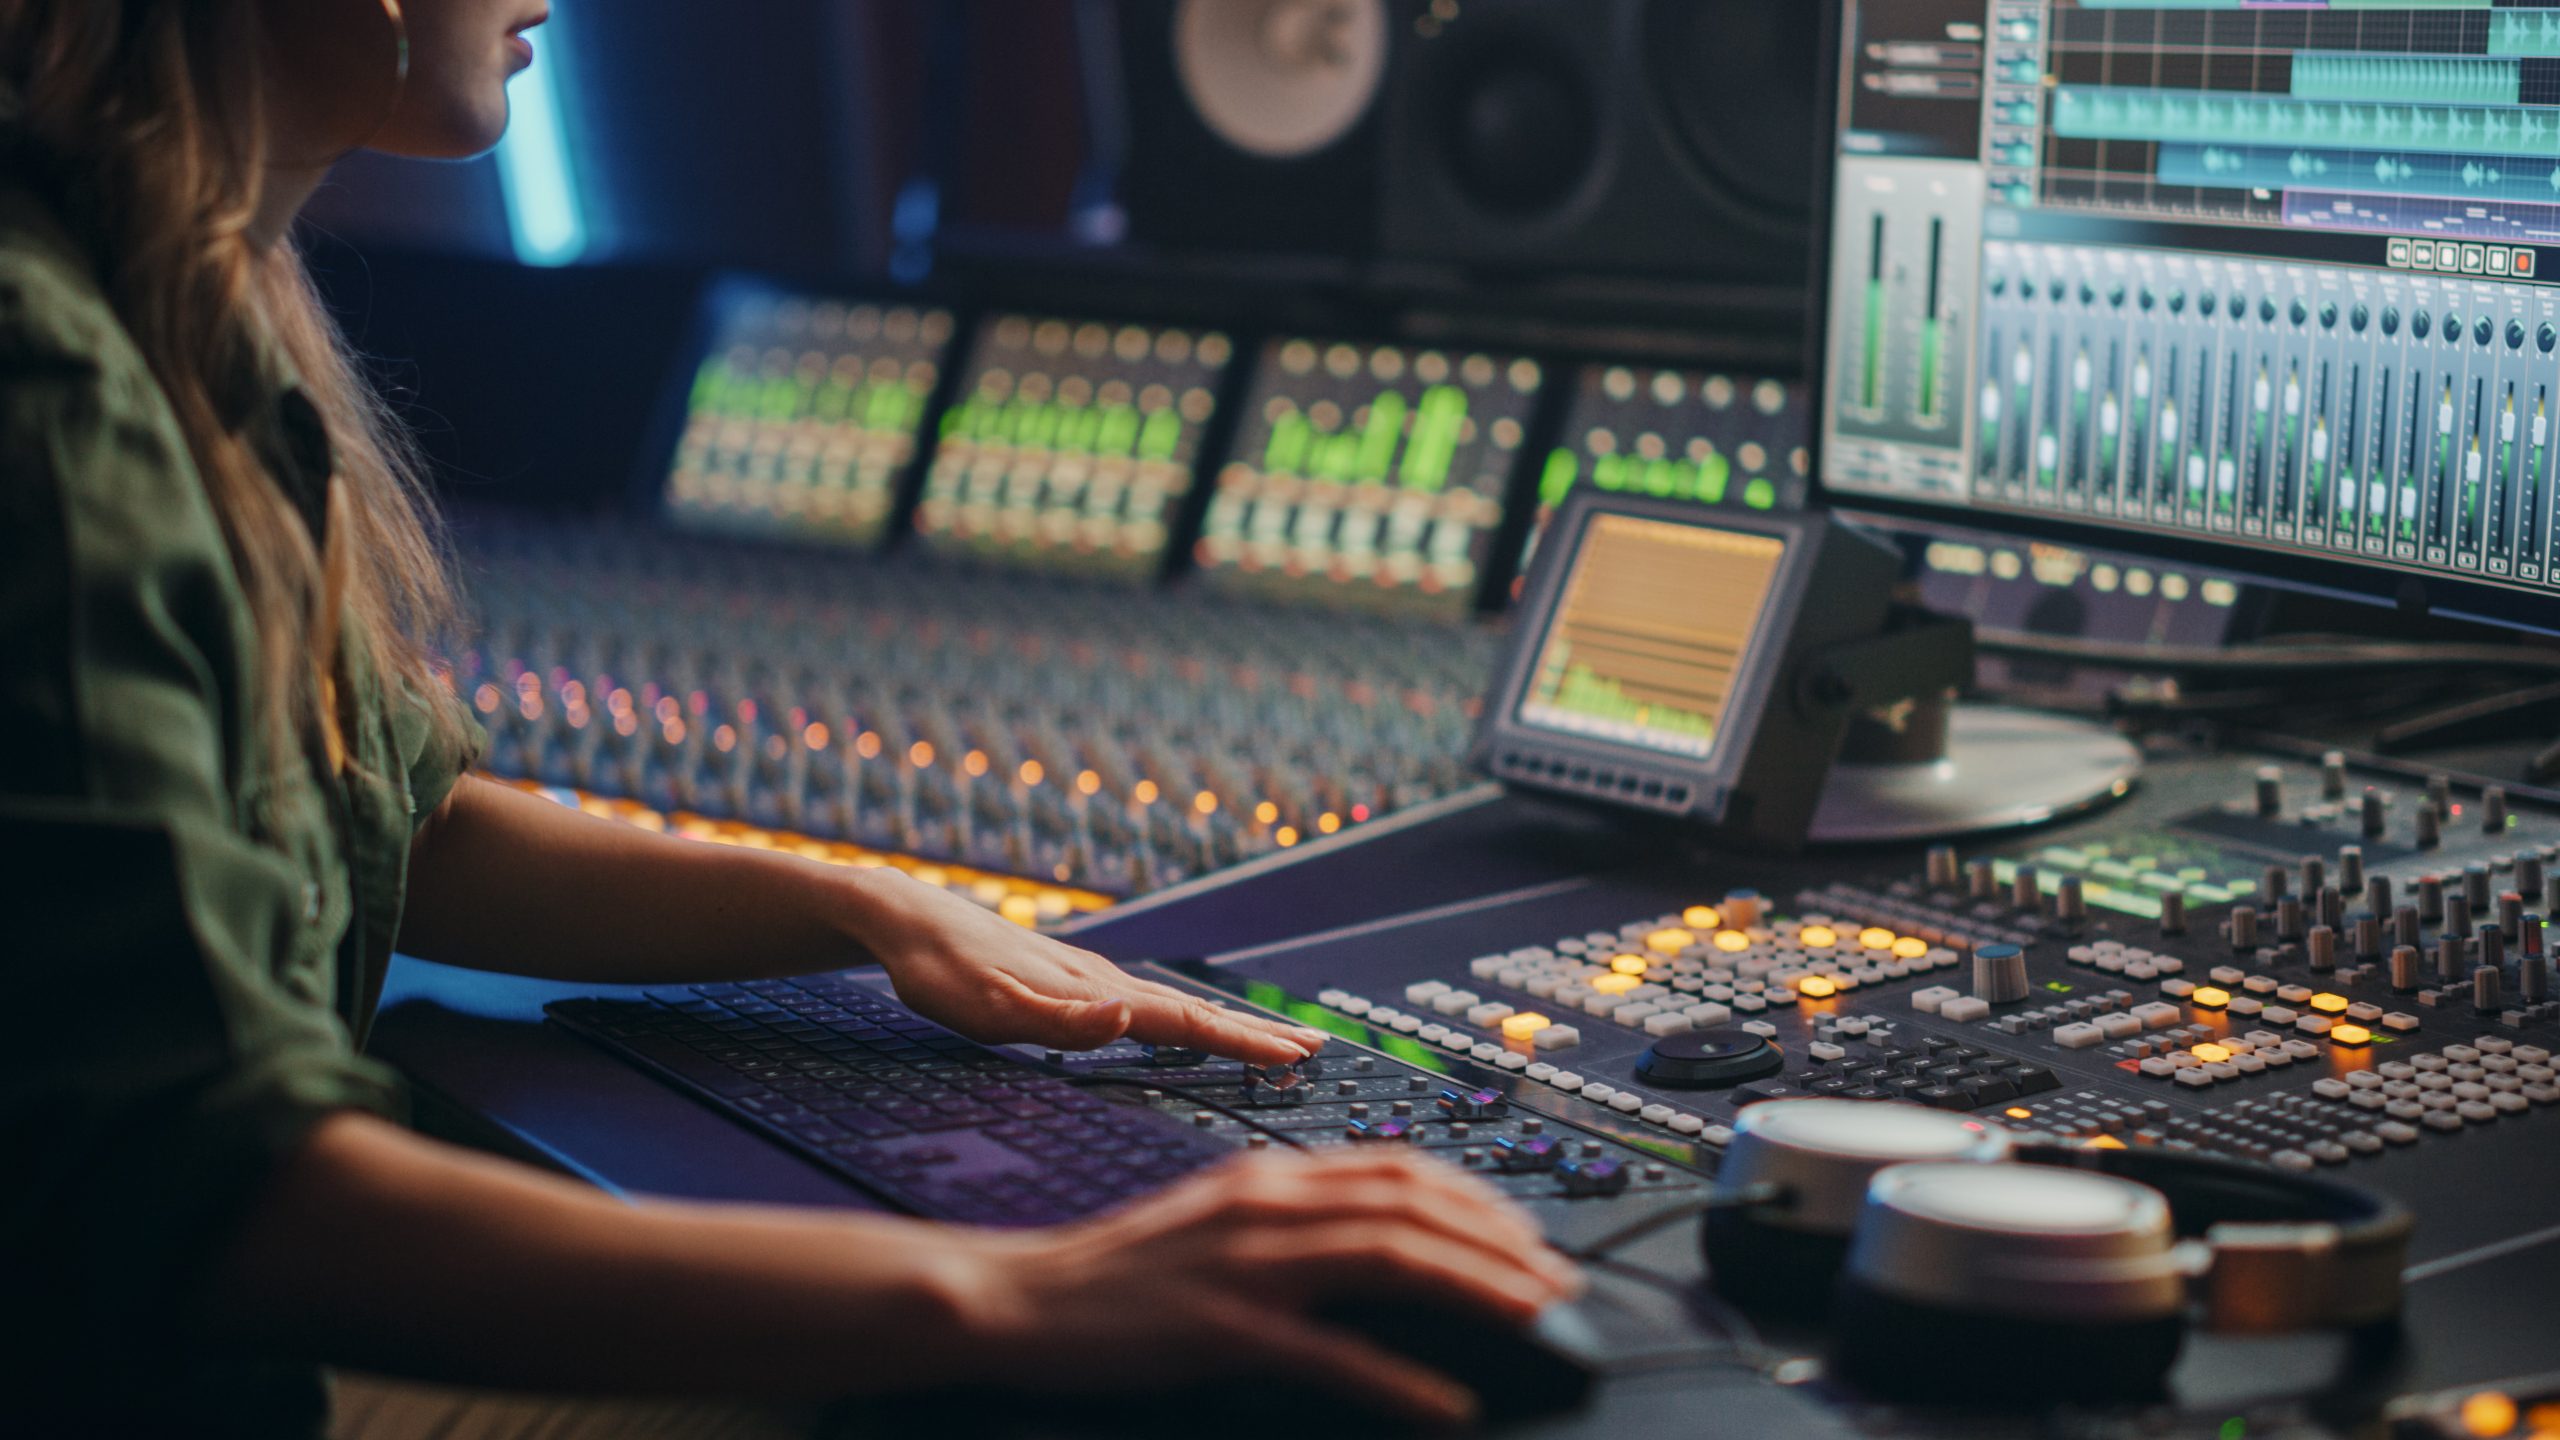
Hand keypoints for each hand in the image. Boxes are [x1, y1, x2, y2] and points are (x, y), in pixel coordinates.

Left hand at [844, 868, 1328, 1064]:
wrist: (905, 917)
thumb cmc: (938, 971)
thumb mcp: (986, 1008)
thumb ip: (1059, 1020)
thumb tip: (1126, 1020)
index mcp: (1095, 993)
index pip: (1186, 1022)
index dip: (1243, 1042)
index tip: (1299, 1056)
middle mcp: (1103, 982)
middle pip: (1193, 1011)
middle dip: (1254, 1032)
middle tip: (1315, 1047)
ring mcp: (1088, 979)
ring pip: (1171, 1005)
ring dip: (1224, 1024)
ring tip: (1266, 1039)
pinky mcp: (1067, 981)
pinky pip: (1142, 1004)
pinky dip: (1180, 1018)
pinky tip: (1179, 1025)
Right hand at [956, 1148, 1583, 1428]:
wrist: (1019, 1298)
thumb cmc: (1119, 1274)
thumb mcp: (1216, 1222)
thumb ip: (1292, 1221)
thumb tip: (1377, 1240)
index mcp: (1268, 1176)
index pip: (1398, 1168)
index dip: (1478, 1197)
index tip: (1530, 1234)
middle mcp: (1266, 1204)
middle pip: (1411, 1205)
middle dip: (1500, 1241)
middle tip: (1559, 1281)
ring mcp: (1244, 1264)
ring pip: (1389, 1258)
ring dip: (1476, 1287)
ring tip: (1536, 1317)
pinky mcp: (1221, 1329)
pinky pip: (1329, 1354)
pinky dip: (1398, 1379)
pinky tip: (1446, 1404)